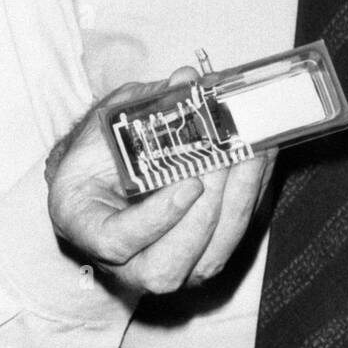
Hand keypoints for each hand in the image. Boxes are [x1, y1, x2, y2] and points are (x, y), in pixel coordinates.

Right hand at [46, 67, 275, 293]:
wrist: (106, 174)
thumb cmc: (101, 150)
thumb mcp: (108, 121)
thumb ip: (144, 103)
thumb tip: (187, 80)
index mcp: (85, 226)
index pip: (118, 242)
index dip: (158, 217)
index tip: (190, 182)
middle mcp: (125, 263)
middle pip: (167, 267)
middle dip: (207, 212)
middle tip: (226, 159)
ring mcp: (167, 266)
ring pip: (208, 260)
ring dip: (237, 204)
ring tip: (251, 154)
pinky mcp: (201, 256)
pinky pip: (232, 240)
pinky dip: (252, 197)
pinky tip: (261, 159)